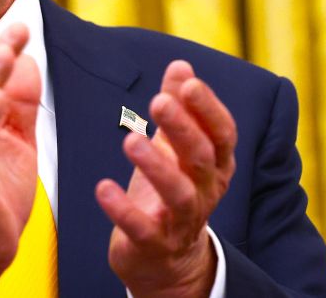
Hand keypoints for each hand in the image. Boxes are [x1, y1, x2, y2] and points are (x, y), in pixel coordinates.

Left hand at [95, 60, 236, 297]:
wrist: (166, 259)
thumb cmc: (169, 191)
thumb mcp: (176, 147)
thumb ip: (180, 106)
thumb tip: (181, 65)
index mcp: (215, 165)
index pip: (222, 133)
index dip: (208, 108)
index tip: (189, 84)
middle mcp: (205, 191)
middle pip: (202, 158)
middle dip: (182, 128)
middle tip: (159, 101)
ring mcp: (182, 221)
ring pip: (179, 194)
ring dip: (156, 166)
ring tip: (130, 141)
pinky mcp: (154, 244)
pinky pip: (142, 229)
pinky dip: (123, 210)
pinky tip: (103, 188)